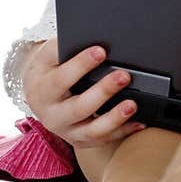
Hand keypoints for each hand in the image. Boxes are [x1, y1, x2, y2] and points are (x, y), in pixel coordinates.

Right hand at [22, 38, 143, 147]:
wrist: (40, 94)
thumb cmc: (51, 69)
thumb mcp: (50, 54)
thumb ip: (66, 47)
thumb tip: (94, 42)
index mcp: (42, 91)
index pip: (61, 79)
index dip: (81, 65)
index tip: (101, 51)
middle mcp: (52, 115)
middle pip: (79, 107)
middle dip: (103, 91)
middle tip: (123, 76)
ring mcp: (67, 131)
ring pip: (92, 130)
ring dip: (114, 118)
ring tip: (132, 104)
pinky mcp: (80, 140)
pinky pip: (104, 139)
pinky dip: (123, 131)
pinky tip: (139, 122)